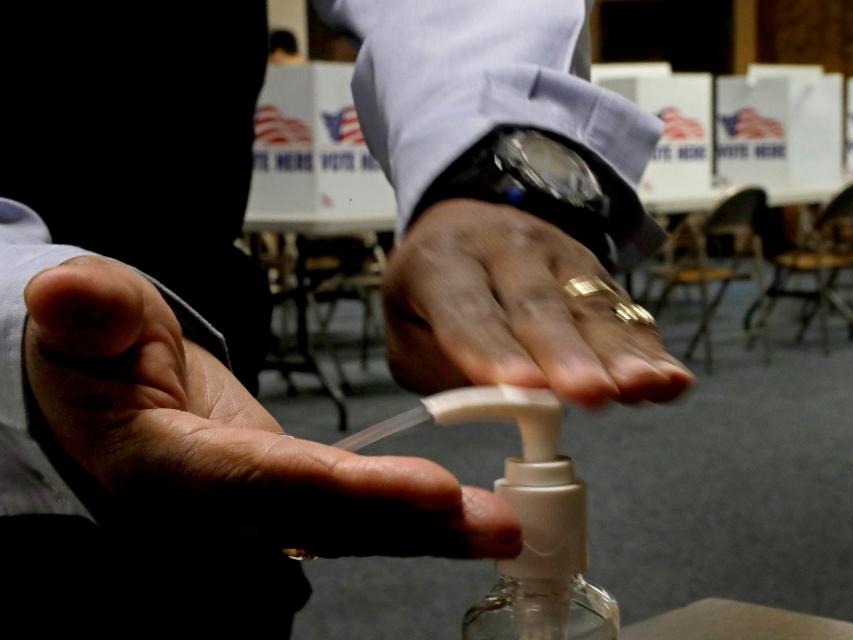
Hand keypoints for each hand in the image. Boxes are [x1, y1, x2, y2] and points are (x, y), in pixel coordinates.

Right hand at [23, 256, 519, 557]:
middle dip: (405, 523)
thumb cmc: (97, 359)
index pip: (256, 481)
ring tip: (505, 529)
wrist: (112, 397)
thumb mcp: (84, 324)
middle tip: (496, 523)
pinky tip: (474, 520)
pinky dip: (413, 521)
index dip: (336, 487)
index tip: (424, 486)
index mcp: (166, 468)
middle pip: (320, 522)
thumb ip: (88, 314)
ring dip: (426, 532)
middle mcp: (219, 510)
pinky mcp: (291, 505)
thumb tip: (68, 293)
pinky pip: (356, 519)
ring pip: (347, 531)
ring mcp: (258, 515)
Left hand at [383, 199, 693, 405]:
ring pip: (591, 307)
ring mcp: (560, 258)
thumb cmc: (436, 287)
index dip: (491, 348)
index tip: (519, 386)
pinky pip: (626, 314)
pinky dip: (651, 350)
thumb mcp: (405, 323)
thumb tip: (495, 402)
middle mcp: (506, 252)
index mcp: (444, 261)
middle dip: (566, 353)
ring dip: (620, 353)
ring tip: (641, 388)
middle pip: (538, 304)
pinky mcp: (597, 275)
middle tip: (587, 393)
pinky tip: (672, 381)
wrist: (471, 215)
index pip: (466, 307)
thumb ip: (437, 367)